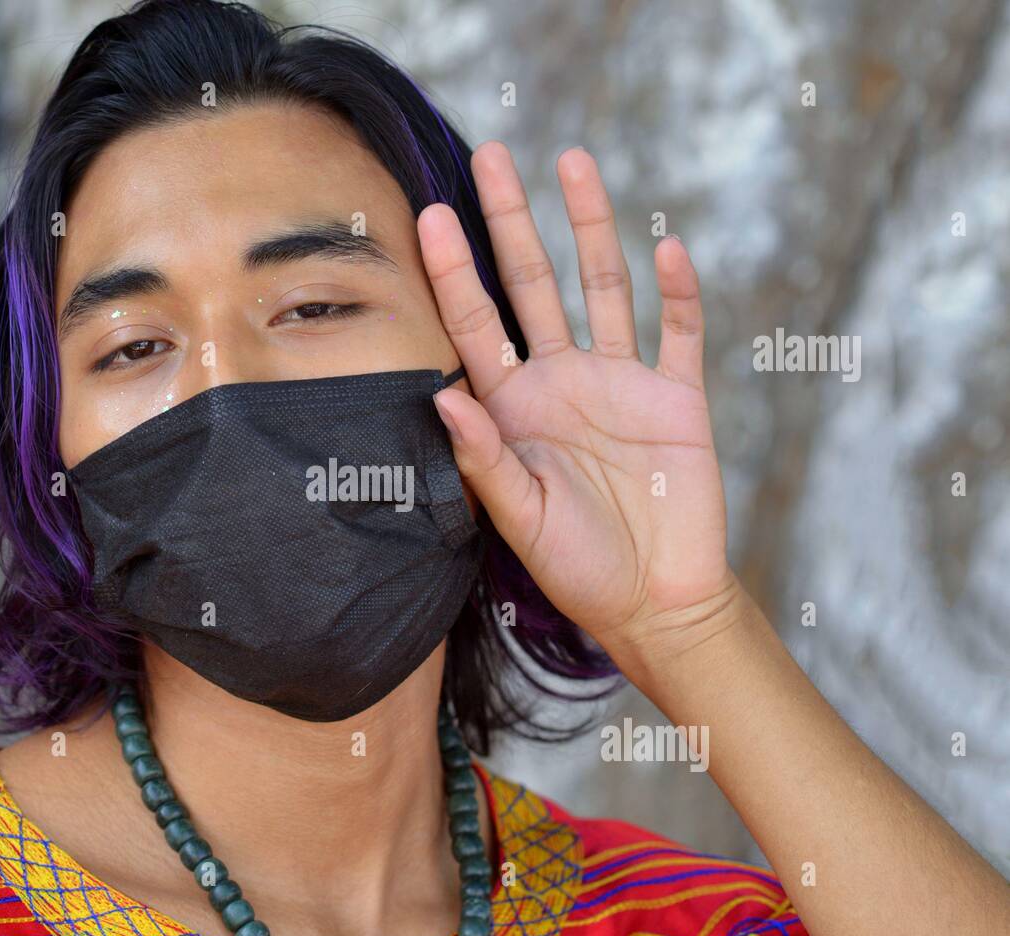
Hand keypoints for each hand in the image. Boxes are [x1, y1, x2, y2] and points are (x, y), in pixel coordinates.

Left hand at [418, 142, 732, 660]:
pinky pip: (680, 332)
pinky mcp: (678, 397)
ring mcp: (621, 383)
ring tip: (574, 163)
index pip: (476, 327)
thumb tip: (439, 392)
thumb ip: (483, 457)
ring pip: (604, 288)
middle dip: (513, 222)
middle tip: (490, 157)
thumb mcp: (520, 518)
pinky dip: (679, 292)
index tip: (431, 214)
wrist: (655, 602)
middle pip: (533, 285)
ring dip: (593, 229)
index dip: (454, 272)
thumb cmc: (578, 568)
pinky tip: (669, 248)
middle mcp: (562, 382)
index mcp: (514, 409)